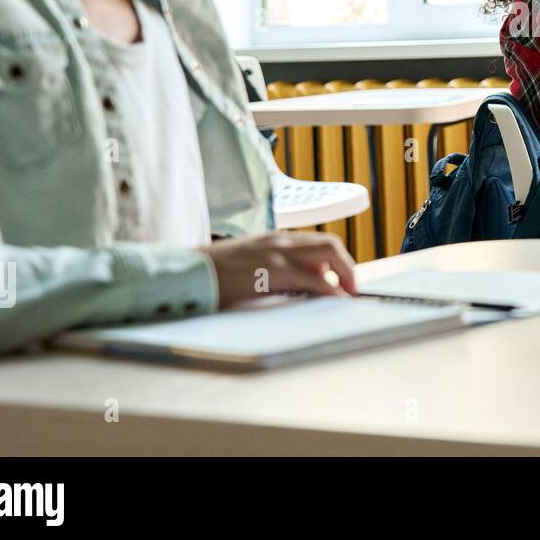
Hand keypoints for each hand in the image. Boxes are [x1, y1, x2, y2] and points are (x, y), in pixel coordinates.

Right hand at [203, 233, 356, 307]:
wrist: (188, 273)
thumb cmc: (213, 275)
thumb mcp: (249, 265)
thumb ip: (274, 270)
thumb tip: (299, 285)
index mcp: (274, 239)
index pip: (317, 242)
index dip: (336, 261)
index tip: (342, 279)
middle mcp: (280, 240)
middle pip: (330, 244)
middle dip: (347, 267)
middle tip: (351, 288)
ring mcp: (278, 252)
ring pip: (328, 253)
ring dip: (345, 274)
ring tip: (348, 295)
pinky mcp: (273, 269)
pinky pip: (313, 277)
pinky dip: (330, 289)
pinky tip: (335, 300)